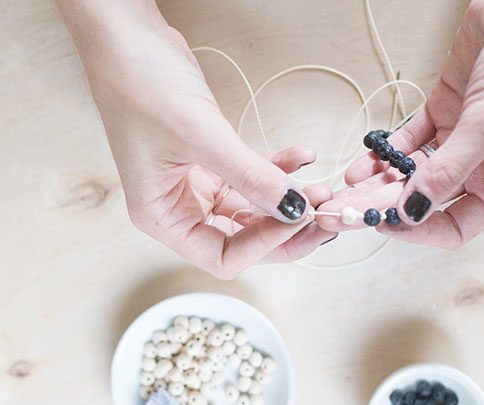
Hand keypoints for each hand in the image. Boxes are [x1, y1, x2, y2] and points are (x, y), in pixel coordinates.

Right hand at [58, 1, 334, 277]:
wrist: (127, 37)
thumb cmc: (141, 86)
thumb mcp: (201, 136)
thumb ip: (251, 177)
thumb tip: (295, 209)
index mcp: (162, 217)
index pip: (223, 256)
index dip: (264, 244)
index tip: (298, 218)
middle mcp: (179, 206)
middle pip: (243, 237)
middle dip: (284, 228)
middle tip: (323, 218)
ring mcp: (197, 183)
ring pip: (252, 206)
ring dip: (287, 198)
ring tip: (321, 187)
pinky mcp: (213, 158)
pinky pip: (253, 173)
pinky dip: (278, 167)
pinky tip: (303, 156)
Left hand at [317, 0, 483, 247]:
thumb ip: (450, 169)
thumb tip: (413, 211)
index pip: (456, 226)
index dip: (419, 230)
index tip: (384, 224)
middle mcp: (481, 166)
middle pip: (425, 201)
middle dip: (385, 207)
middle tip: (347, 211)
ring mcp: (459, 140)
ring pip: (411, 173)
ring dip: (378, 183)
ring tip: (346, 190)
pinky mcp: (443, 113)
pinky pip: (408, 142)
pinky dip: (385, 152)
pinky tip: (361, 163)